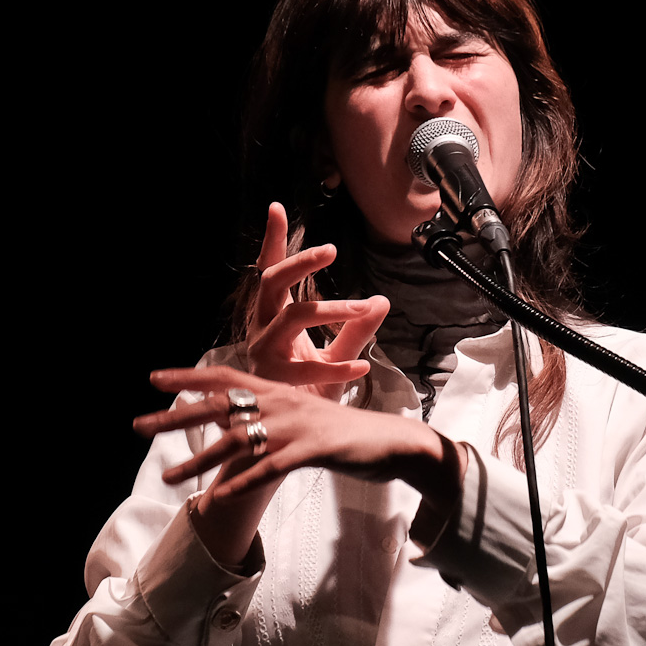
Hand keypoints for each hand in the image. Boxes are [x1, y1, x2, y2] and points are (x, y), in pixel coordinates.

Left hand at [134, 367, 464, 507]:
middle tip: (138, 426)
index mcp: (282, 392)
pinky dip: (244, 481)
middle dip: (176, 416)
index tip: (155, 378)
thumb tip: (245, 425)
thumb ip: (277, 419)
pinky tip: (219, 495)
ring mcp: (299, 426)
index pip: (228, 378)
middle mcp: (285, 403)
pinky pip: (271, 466)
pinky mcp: (315, 449)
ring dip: (200, 460)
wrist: (394, 443)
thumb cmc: (349, 434)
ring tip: (168, 478)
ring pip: (239, 441)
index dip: (191, 377)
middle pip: (221, 407)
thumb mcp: (309, 420)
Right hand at [247, 202, 389, 397]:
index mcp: (273, 320)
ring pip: (292, 318)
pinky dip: (338, 365)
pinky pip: (308, 369)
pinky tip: (364, 365)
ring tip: (363, 306)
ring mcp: (263, 356)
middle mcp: (262, 332)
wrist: (283, 438)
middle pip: (272, 284)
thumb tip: (383, 300)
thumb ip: (357, 329)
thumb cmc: (306, 391)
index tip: (277, 208)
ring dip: (330, 308)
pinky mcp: (273, 383)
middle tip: (331, 249)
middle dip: (299, 263)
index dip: (272, 243)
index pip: (271, 275)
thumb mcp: (337, 355)